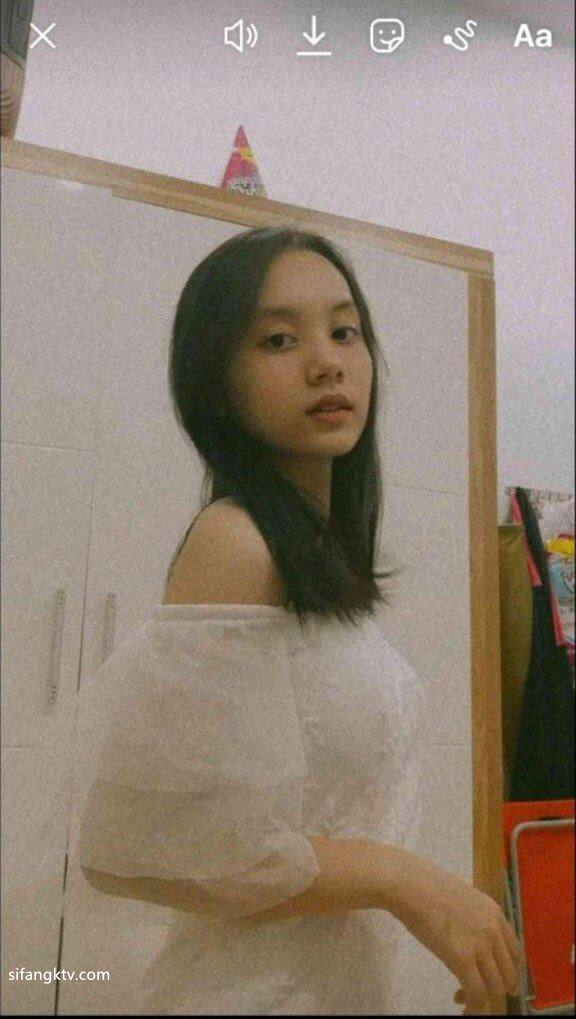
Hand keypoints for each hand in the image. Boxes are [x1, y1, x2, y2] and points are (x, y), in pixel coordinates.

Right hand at [391, 854, 522, 1014]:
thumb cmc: (425, 888)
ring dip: (484, 1004)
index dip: (507, 972)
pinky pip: (477, 995)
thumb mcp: (461, 900)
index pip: (515, 953)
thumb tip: (470, 940)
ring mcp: (480, 945)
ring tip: (466, 1005)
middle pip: (509, 974)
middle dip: (498, 991)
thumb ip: (473, 920)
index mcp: (494, 913)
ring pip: (495, 989)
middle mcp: (494, 930)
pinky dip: (473, 1008)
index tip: (495, 981)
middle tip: (481, 998)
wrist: (409, 884)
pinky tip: (461, 1006)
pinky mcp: (462, 959)